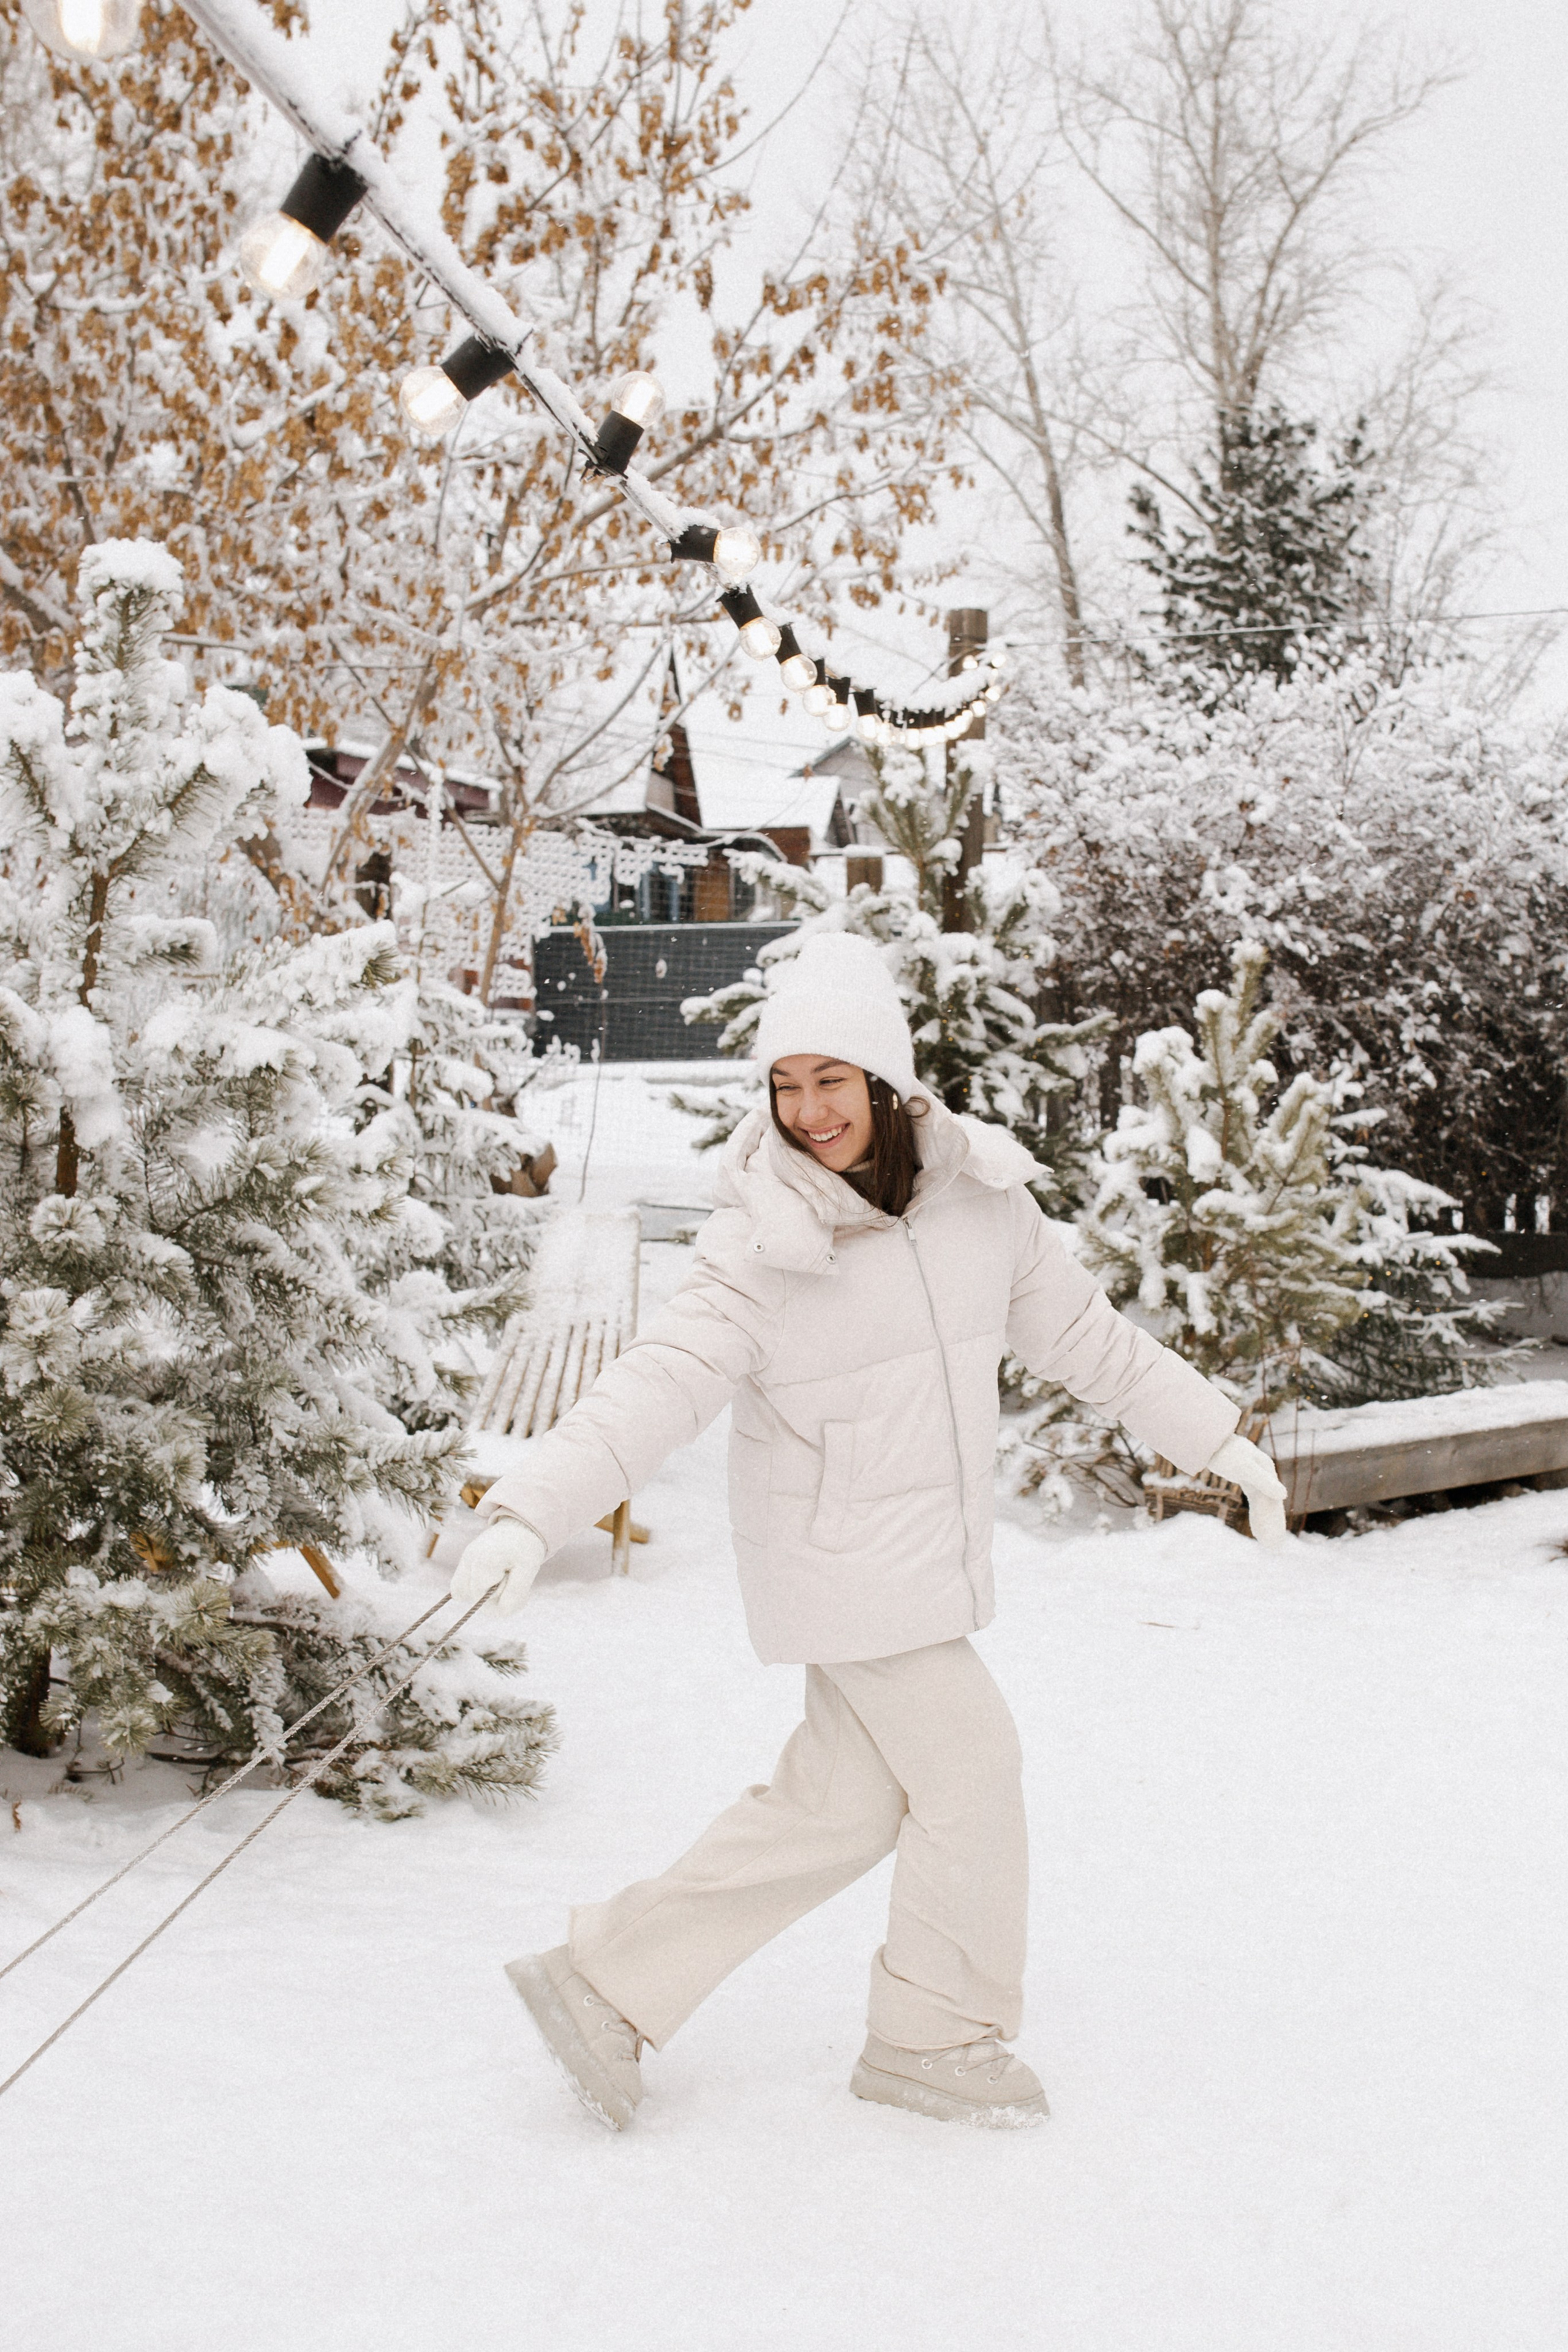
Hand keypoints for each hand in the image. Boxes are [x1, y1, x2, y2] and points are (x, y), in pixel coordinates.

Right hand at [450, 1514, 547, 1614]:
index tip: (512, 1582)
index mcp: (485, 1561)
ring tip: (500, 1576)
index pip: (481, 1598)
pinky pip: (460, 1585)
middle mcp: (469, 1559)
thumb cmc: (525, 1549)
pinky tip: (489, 1577)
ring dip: (482, 1591)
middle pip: (473, 1596)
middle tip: (510, 1577)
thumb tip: (500, 1612)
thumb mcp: (528, 1572)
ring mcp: (464, 1558)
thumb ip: (515, 1595)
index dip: (499, 1597)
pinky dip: (474, 1587)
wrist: (521, 1526)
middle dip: (493, 1595)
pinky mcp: (464, 1559)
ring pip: (463, 1592)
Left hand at [1205, 1431, 1288, 1547]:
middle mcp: (1264, 1474)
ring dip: (1265, 1521)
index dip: (1275, 1521)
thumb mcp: (1244, 1467)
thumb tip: (1283, 1496)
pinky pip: (1255, 1498)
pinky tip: (1256, 1526)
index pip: (1274, 1501)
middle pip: (1271, 1504)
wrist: (1208, 1438)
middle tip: (1273, 1546)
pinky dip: (1257, 1513)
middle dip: (1272, 1525)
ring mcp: (1255, 1476)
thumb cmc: (1225, 1451)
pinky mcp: (1245, 1477)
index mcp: (1267, 1472)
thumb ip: (1264, 1481)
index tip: (1275, 1540)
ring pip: (1263, 1503)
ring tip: (1267, 1541)